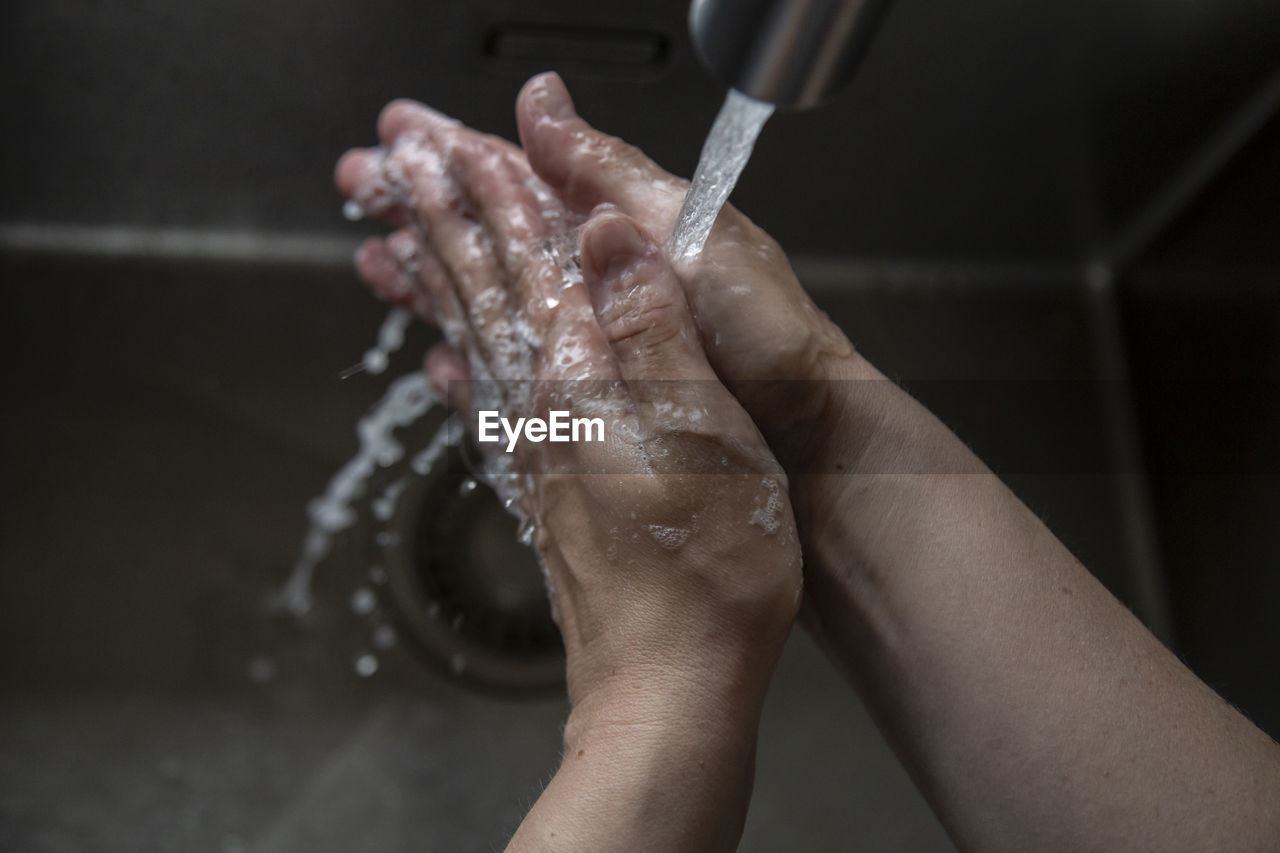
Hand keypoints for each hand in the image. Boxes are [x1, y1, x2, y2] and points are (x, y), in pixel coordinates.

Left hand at [336, 97, 801, 850]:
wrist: (666, 691)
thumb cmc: (708, 577)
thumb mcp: (708, 438)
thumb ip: (655, 332)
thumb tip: (607, 235)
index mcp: (583, 387)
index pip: (531, 267)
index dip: (498, 200)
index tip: (459, 144)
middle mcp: (543, 416)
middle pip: (481, 296)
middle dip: (441, 221)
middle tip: (397, 165)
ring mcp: (540, 458)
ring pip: (472, 341)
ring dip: (438, 278)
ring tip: (403, 234)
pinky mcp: (550, 495)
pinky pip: (487, 401)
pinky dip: (460, 358)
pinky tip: (443, 356)